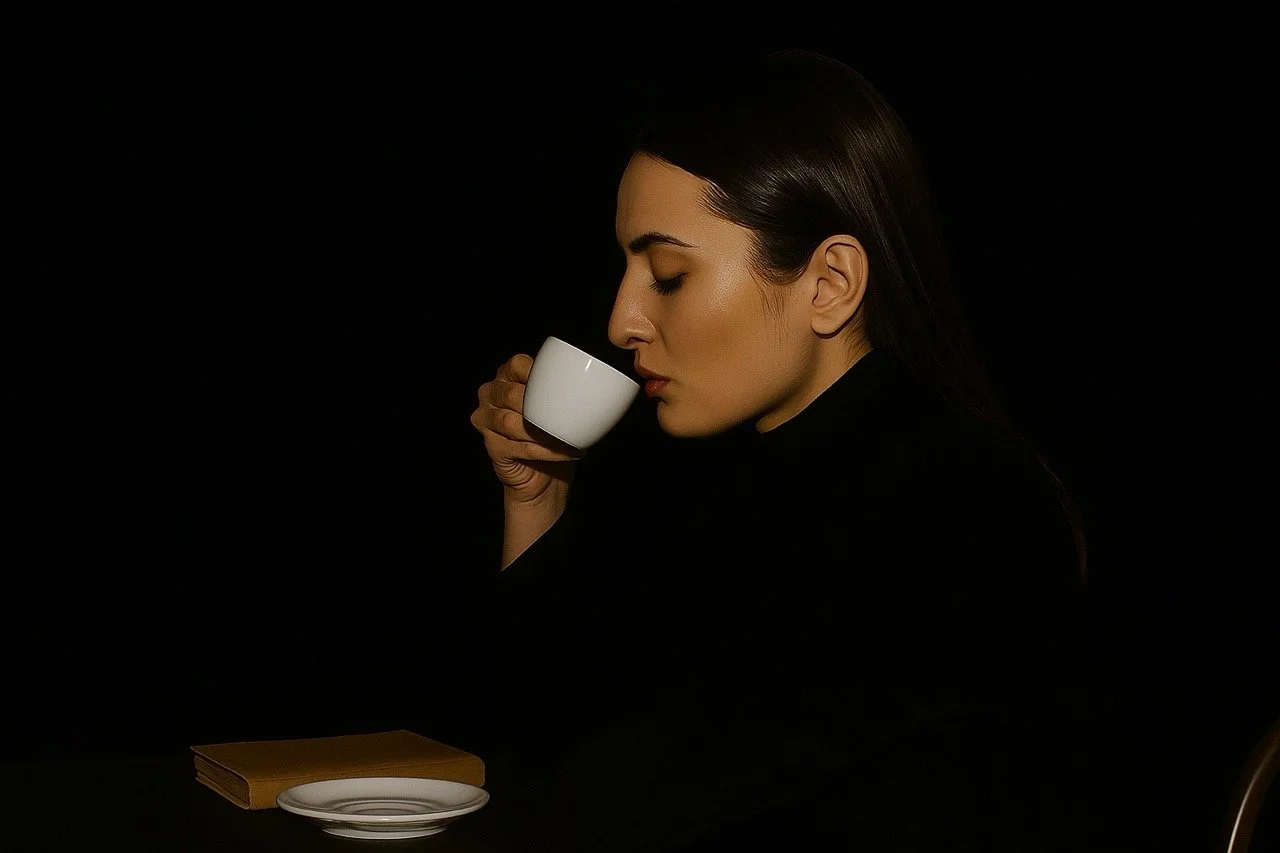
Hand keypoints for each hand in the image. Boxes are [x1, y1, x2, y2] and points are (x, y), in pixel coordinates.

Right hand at [470, 353, 581, 504]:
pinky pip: (520, 447)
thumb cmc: (550, 432)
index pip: (518, 365)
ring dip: (543, 432)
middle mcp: (490, 394)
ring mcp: (486, 421)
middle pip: (512, 395)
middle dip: (541, 407)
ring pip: (512, 423)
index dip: (537, 373)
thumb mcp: (555, 404)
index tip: (562, 383)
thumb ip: (561, 389)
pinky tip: (563, 452)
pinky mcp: (492, 447)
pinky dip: (546, 451)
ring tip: (567, 438)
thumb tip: (589, 382)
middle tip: (567, 416)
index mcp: (506, 376)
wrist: (544, 473)